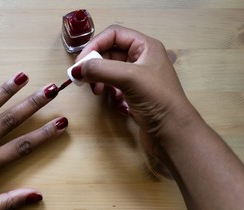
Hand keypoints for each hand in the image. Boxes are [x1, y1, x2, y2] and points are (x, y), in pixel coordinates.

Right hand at [75, 25, 197, 155]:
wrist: (173, 133)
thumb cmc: (158, 100)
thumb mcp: (129, 78)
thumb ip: (101, 69)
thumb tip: (77, 70)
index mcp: (145, 47)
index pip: (113, 35)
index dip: (95, 45)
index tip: (80, 63)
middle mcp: (142, 59)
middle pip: (109, 53)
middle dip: (95, 65)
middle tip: (85, 80)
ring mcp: (138, 78)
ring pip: (110, 72)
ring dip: (100, 81)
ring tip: (98, 92)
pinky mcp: (135, 95)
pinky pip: (114, 87)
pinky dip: (110, 93)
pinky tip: (116, 103)